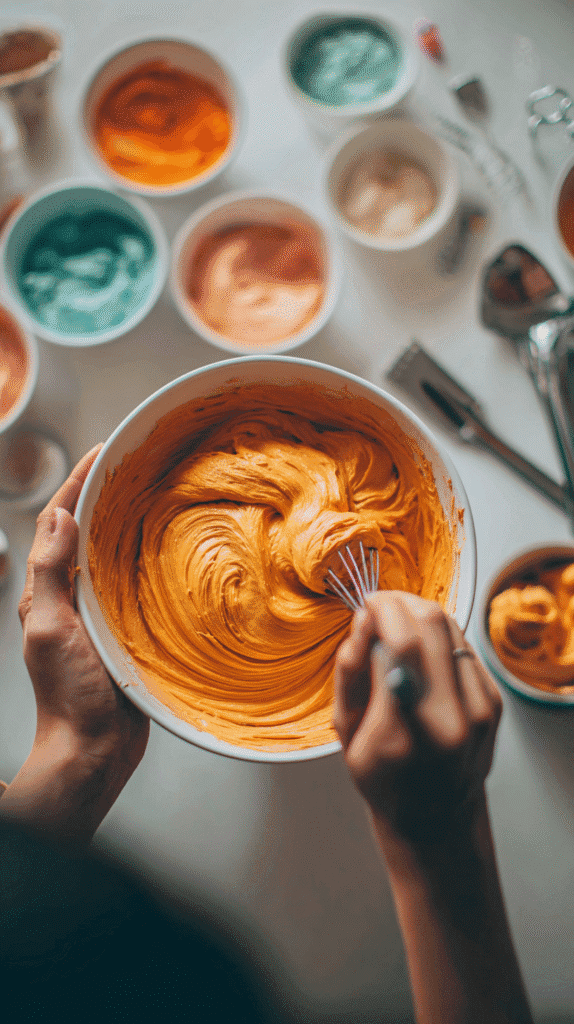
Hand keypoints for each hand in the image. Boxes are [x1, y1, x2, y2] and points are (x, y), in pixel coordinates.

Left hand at [1, 447, 148, 841]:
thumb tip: (57, 518)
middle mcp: (72, 596)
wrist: (95, 749)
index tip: (102, 452)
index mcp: (47, 591)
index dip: (78, 484)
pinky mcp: (125, 631)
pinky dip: (147, 560)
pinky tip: (170, 551)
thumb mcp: (51, 628)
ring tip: (153, 495)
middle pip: (87, 532)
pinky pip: (135, 584)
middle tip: (133, 465)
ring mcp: (100, 613)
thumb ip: (50, 574)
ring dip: (127, 523)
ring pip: (113, 555)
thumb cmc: (69, 695)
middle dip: (104, 495)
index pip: (61, 523)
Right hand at [333, 591, 501, 844]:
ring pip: (451, 627)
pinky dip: (439, 634)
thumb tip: (362, 622)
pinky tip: (421, 644)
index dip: (381, 610)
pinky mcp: (493, 702)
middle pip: (431, 624)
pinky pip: (464, 646)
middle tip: (379, 603)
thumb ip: (350, 674)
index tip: (366, 605)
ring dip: (420, 611)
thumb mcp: (347, 733)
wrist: (436, 817)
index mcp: (405, 731)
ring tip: (396, 618)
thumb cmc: (385, 779)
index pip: (400, 644)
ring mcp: (479, 710)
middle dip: (400, 601)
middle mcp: (450, 719)